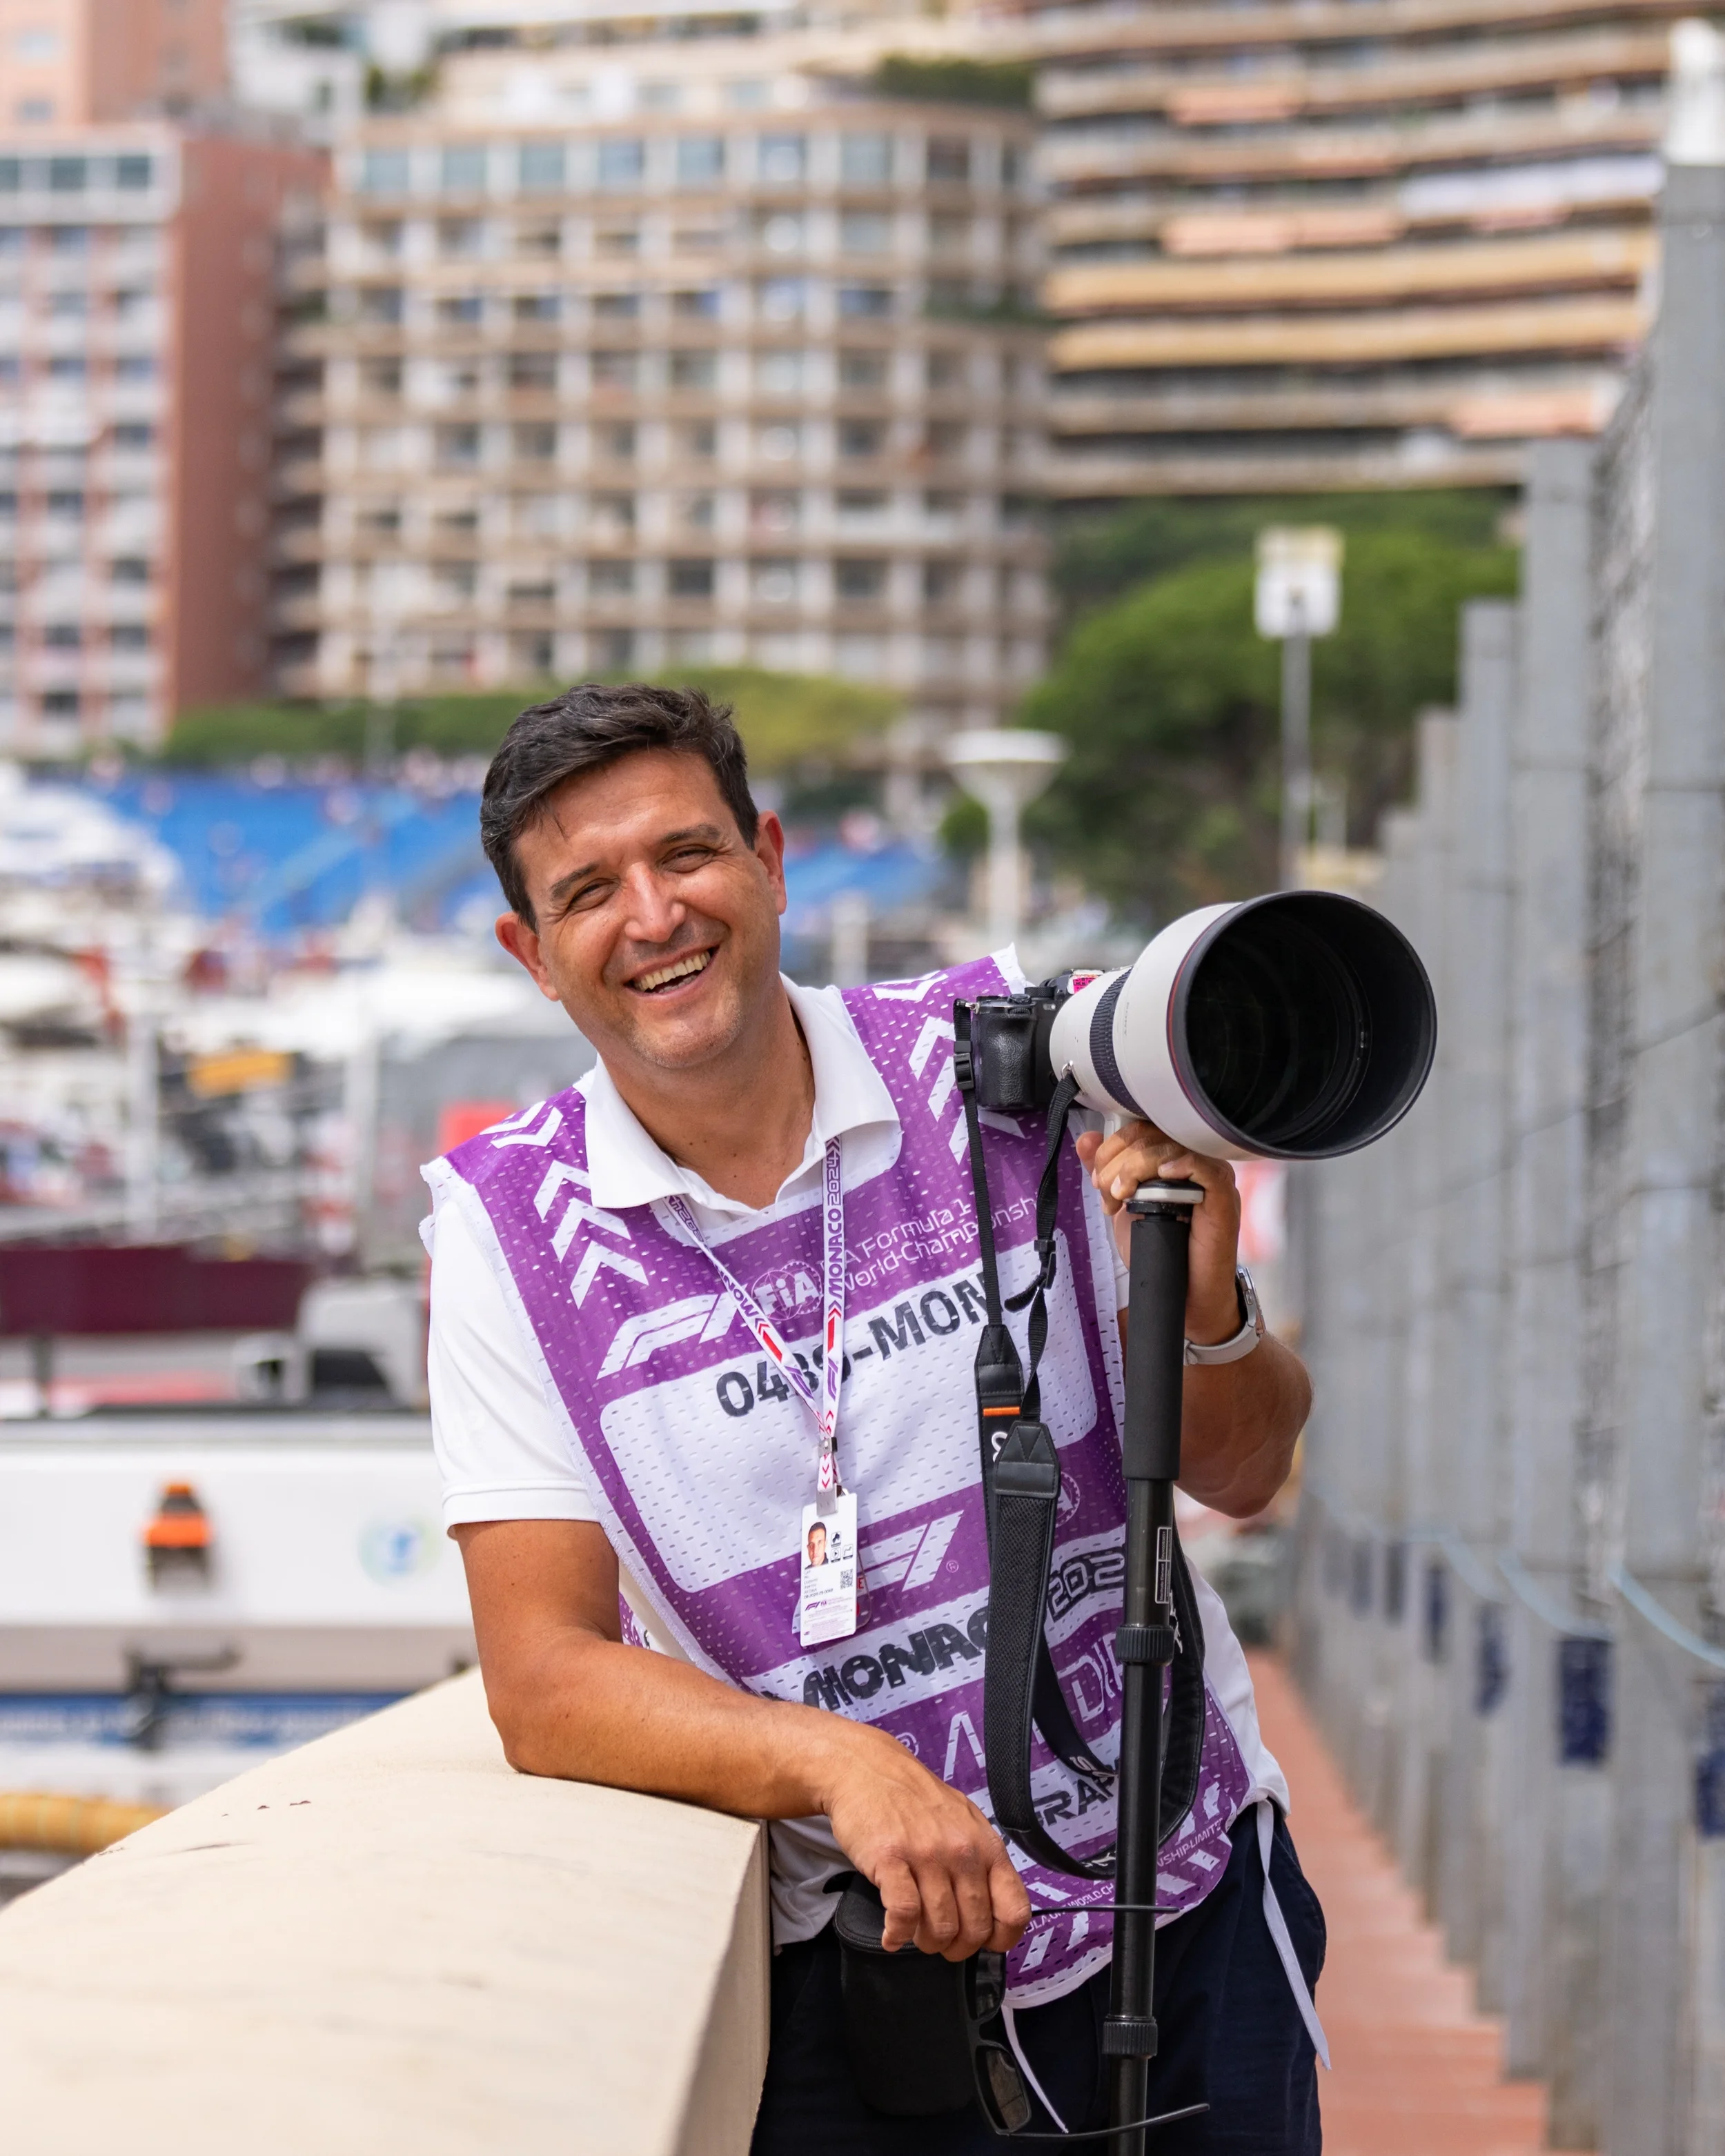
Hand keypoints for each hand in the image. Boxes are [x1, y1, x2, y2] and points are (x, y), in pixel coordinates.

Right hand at [820, 1724, 1030, 1958]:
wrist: (868, 1770)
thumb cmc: (916, 1800)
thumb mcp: (965, 1823)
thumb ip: (981, 1864)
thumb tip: (992, 1916)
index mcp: (987, 1846)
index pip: (1014, 1911)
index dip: (1001, 1939)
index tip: (983, 1943)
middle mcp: (962, 1852)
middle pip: (975, 1929)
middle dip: (957, 1947)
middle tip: (940, 1940)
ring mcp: (927, 1855)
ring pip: (940, 1928)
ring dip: (926, 1942)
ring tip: (914, 1932)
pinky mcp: (891, 1859)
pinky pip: (903, 1915)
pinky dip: (897, 1935)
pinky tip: (891, 1935)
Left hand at [1074, 1120, 1242, 1345]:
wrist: (1183, 1292)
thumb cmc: (1160, 1248)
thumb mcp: (1123, 1205)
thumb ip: (1107, 1171)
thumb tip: (1086, 1140)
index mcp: (1171, 1156)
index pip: (1140, 1128)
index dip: (1111, 1149)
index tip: (1098, 1182)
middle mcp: (1193, 1160)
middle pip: (1152, 1135)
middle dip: (1118, 1162)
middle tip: (1109, 1194)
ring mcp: (1211, 1176)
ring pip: (1172, 1147)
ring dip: (1136, 1167)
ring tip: (1122, 1196)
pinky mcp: (1224, 1197)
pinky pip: (1207, 1167)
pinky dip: (1181, 1164)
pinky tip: (1163, 1175)